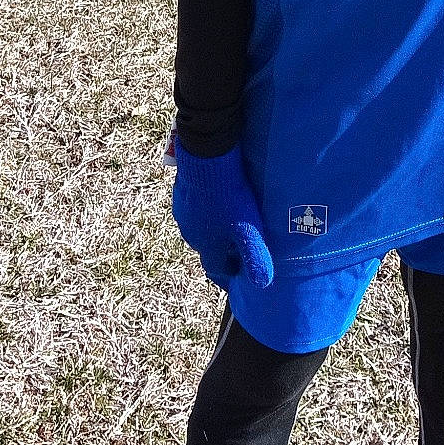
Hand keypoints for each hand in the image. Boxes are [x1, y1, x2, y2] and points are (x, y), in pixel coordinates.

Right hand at [169, 140, 274, 289]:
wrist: (206, 159)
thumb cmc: (229, 196)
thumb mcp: (248, 227)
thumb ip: (254, 256)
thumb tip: (262, 284)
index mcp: (208, 246)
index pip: (218, 269)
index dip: (230, 273)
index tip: (238, 274)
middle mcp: (191, 235)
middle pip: (210, 249)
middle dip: (224, 251)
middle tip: (240, 247)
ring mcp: (184, 215)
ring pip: (201, 229)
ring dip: (214, 230)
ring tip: (231, 223)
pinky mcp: (181, 196)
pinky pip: (195, 211)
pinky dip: (206, 212)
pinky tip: (218, 201)